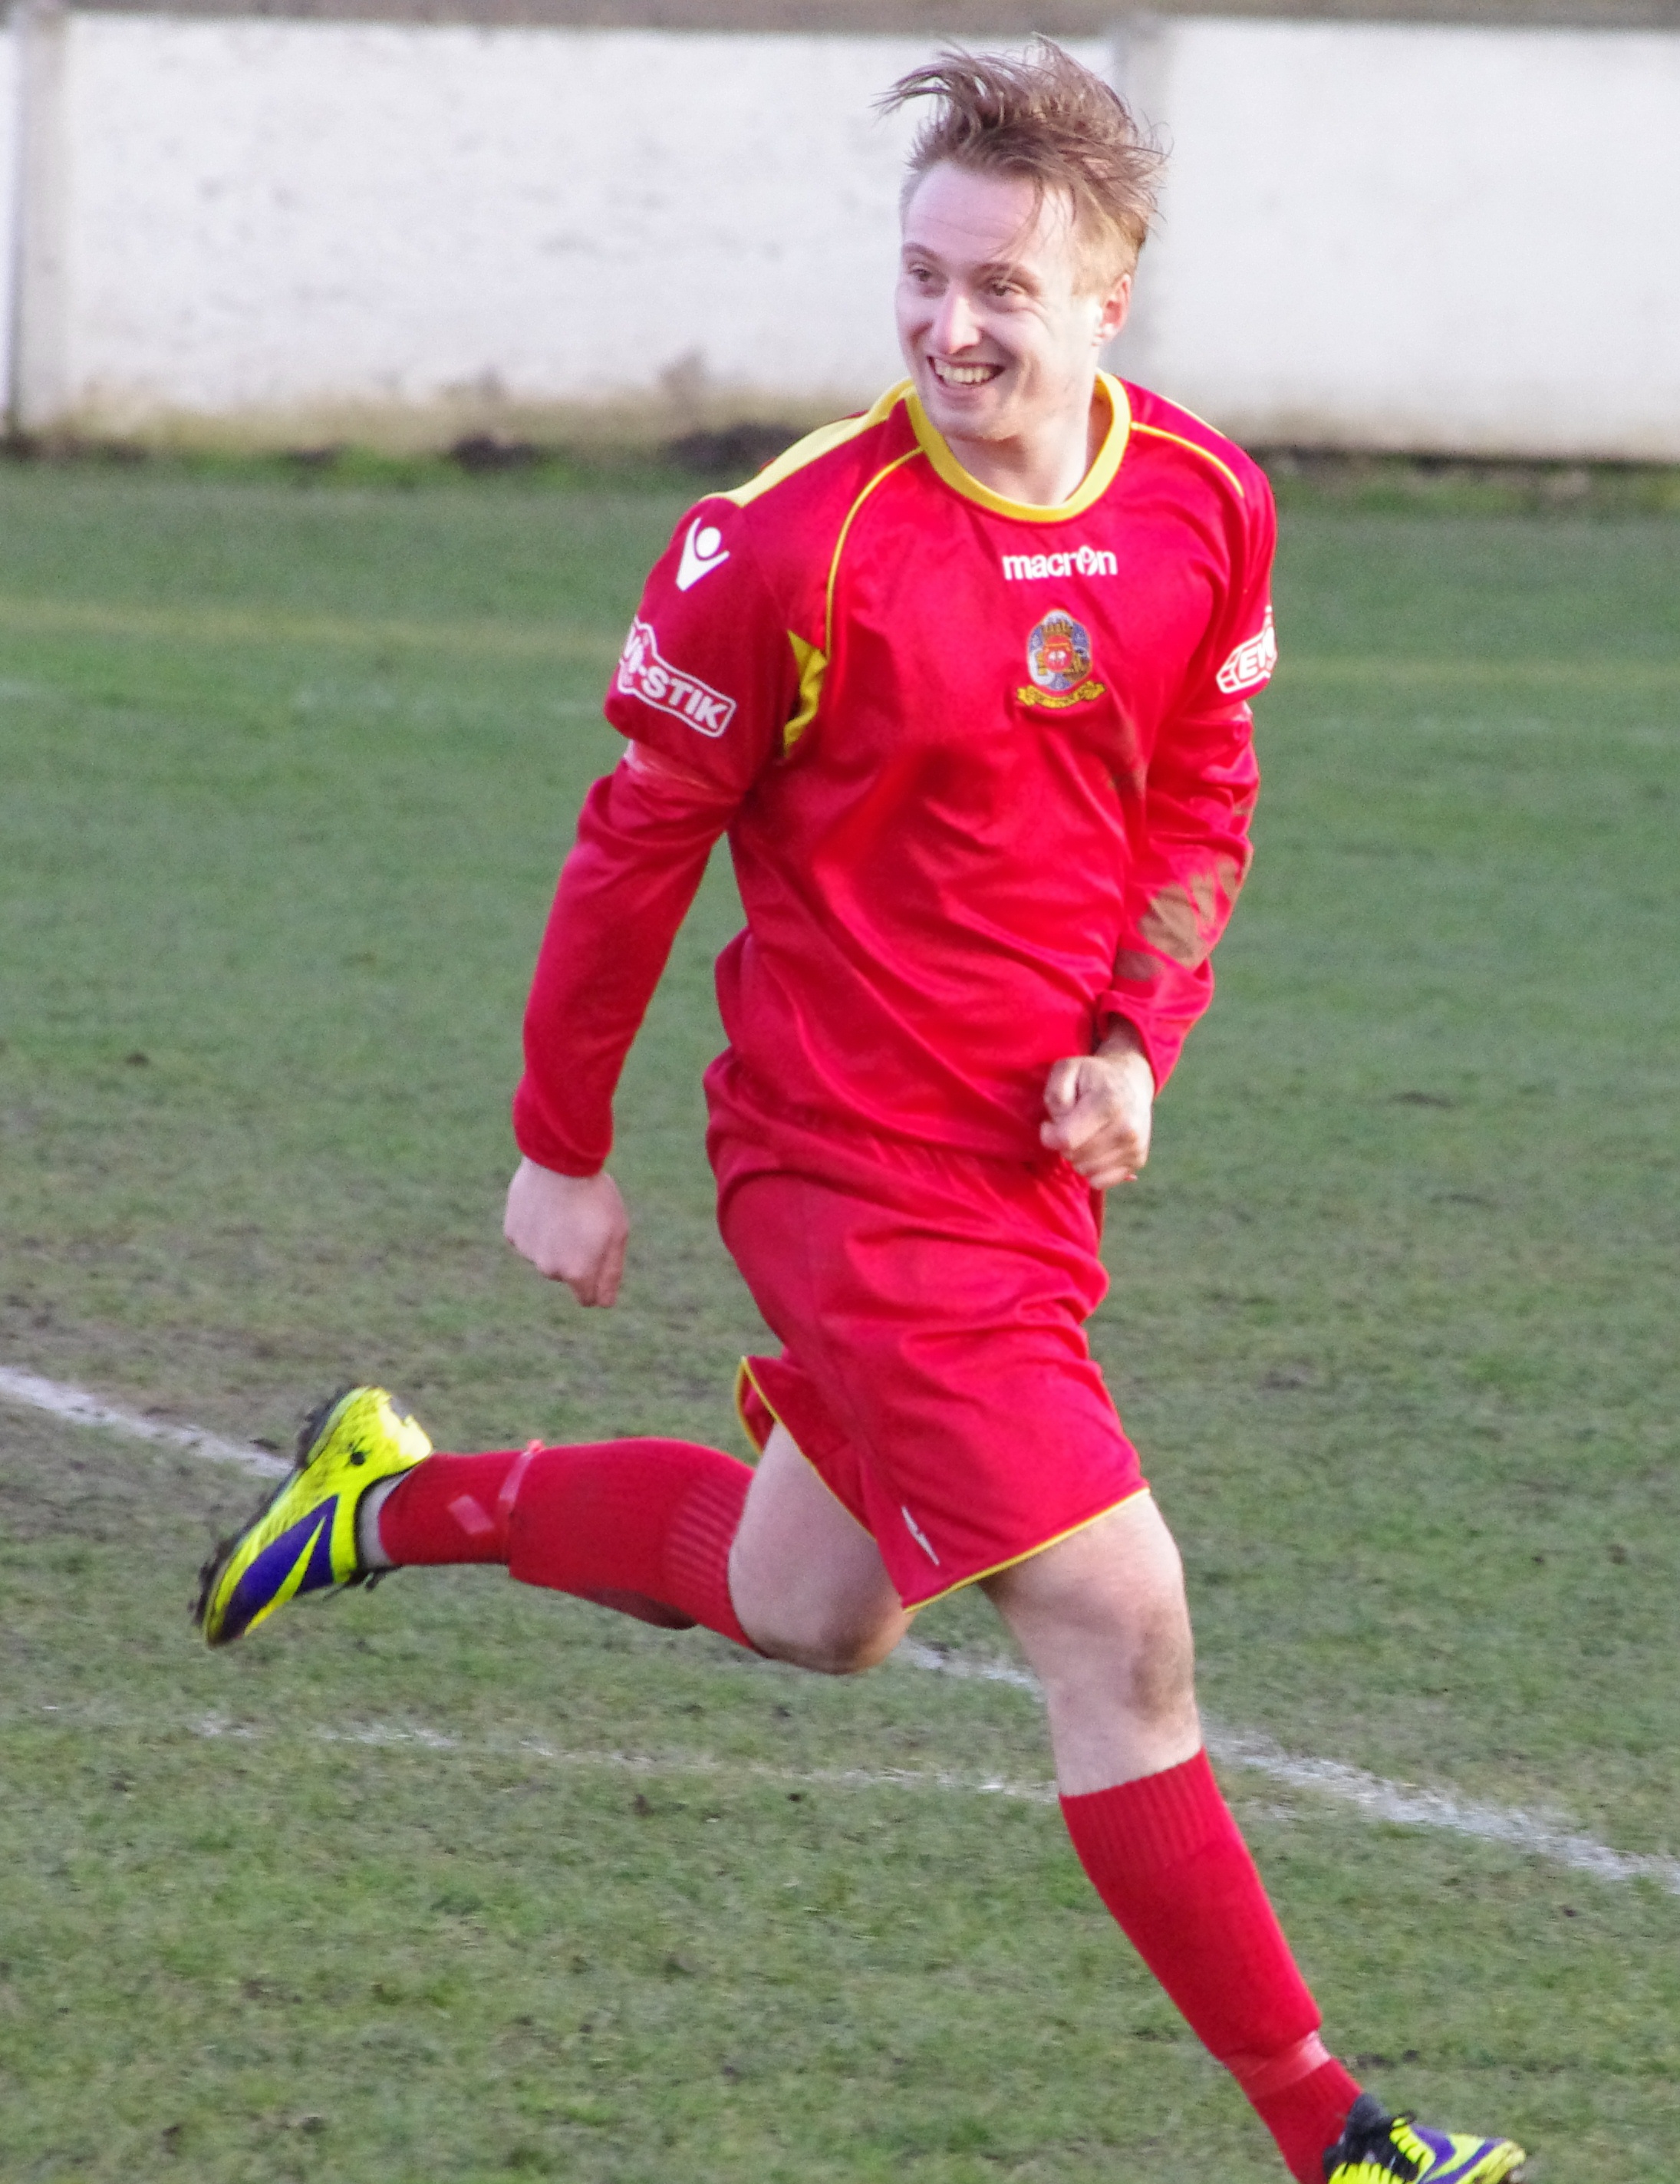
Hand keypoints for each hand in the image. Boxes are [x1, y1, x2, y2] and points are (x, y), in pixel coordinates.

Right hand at [503, 1158, 628, 1306]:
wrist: (559, 1161)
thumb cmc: (595, 1197)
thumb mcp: (617, 1234)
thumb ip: (610, 1273)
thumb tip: (605, 1303)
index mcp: (578, 1273)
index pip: (587, 1298)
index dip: (596, 1281)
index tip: (599, 1257)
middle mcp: (550, 1269)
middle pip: (566, 1273)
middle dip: (575, 1256)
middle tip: (583, 1223)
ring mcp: (528, 1252)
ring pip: (546, 1254)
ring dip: (554, 1240)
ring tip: (563, 1210)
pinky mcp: (513, 1233)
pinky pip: (529, 1237)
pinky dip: (536, 1226)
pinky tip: (545, 1205)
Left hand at [1040, 1027, 1154, 1188]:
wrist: (1132, 1081)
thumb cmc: (1093, 1076)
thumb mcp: (1067, 1069)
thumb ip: (1055, 1093)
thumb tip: (1058, 1124)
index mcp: (1108, 1103)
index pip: (1066, 1139)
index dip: (1049, 1135)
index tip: (1050, 1124)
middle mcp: (1127, 1128)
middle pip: (1075, 1157)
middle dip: (1064, 1144)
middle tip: (1072, 1125)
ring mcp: (1135, 1146)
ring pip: (1086, 1171)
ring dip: (1078, 1156)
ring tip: (1085, 1134)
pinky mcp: (1138, 1160)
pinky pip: (1101, 1181)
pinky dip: (1092, 1168)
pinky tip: (1096, 1148)